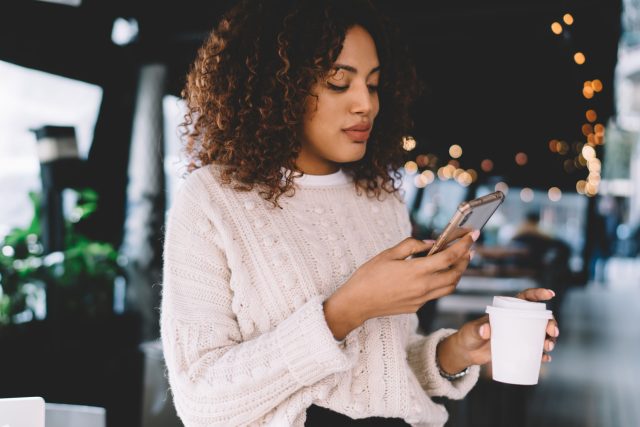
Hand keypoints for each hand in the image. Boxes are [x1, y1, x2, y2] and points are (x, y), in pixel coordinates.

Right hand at [324, 230, 478, 339]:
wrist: (357, 303)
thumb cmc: (368, 276)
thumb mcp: (388, 254)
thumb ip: (411, 246)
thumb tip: (430, 244)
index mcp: (417, 271)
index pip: (450, 257)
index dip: (464, 245)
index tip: (472, 235)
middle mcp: (423, 287)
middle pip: (456, 274)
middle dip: (465, 259)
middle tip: (467, 248)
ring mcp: (421, 299)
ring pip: (450, 287)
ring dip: (457, 273)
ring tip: (457, 261)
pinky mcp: (417, 307)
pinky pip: (436, 294)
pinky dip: (443, 282)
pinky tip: (436, 274)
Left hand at [436, 288, 559, 373]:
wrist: (467, 352)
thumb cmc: (469, 336)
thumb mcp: (471, 331)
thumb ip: (477, 330)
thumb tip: (486, 330)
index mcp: (507, 310)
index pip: (525, 298)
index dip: (538, 294)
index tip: (550, 294)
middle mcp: (516, 321)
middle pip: (539, 318)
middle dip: (550, 322)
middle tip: (552, 332)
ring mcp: (519, 335)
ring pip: (540, 334)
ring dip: (549, 339)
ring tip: (548, 347)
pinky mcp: (518, 349)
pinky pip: (535, 351)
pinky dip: (542, 355)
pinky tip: (545, 358)